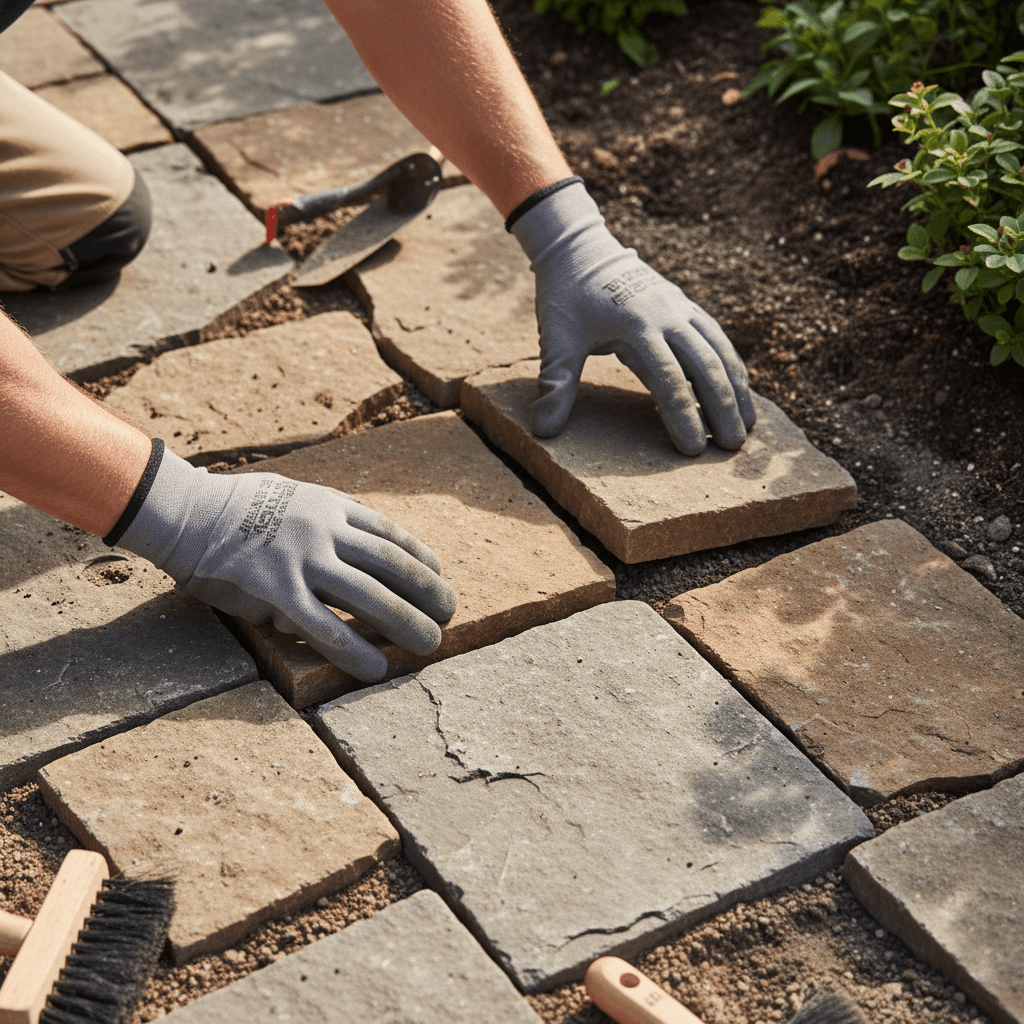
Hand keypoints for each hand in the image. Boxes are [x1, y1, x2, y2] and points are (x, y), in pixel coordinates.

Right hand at [111, 443, 455, 682]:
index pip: (389, 534)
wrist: (185, 510)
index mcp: (331, 506)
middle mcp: (325, 531)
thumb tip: (358, 542)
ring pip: (368, 596)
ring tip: (430, 644)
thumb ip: (327, 517)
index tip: (438, 573)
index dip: (419, 557)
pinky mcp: (275, 591)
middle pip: (391, 565)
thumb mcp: (293, 494)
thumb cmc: (237, 506)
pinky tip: (376, 669)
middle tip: (451, 613)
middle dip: (427, 591)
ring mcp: (301, 560)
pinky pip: (323, 627)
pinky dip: (353, 650)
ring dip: (406, 622)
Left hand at [511, 181, 755, 455]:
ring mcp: (681, 308)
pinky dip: (731, 364)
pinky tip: (741, 390)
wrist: (581, 250)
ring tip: (748, 426)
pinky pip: (716, 338)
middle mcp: (667, 315)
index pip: (668, 379)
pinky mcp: (686, 306)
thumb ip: (555, 385)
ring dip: (737, 388)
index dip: (682, 415)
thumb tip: (543, 431)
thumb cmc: (566, 298)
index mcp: (636, 325)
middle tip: (732, 447)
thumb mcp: (556, 340)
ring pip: (719, 350)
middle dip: (723, 408)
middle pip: (706, 366)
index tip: (693, 449)